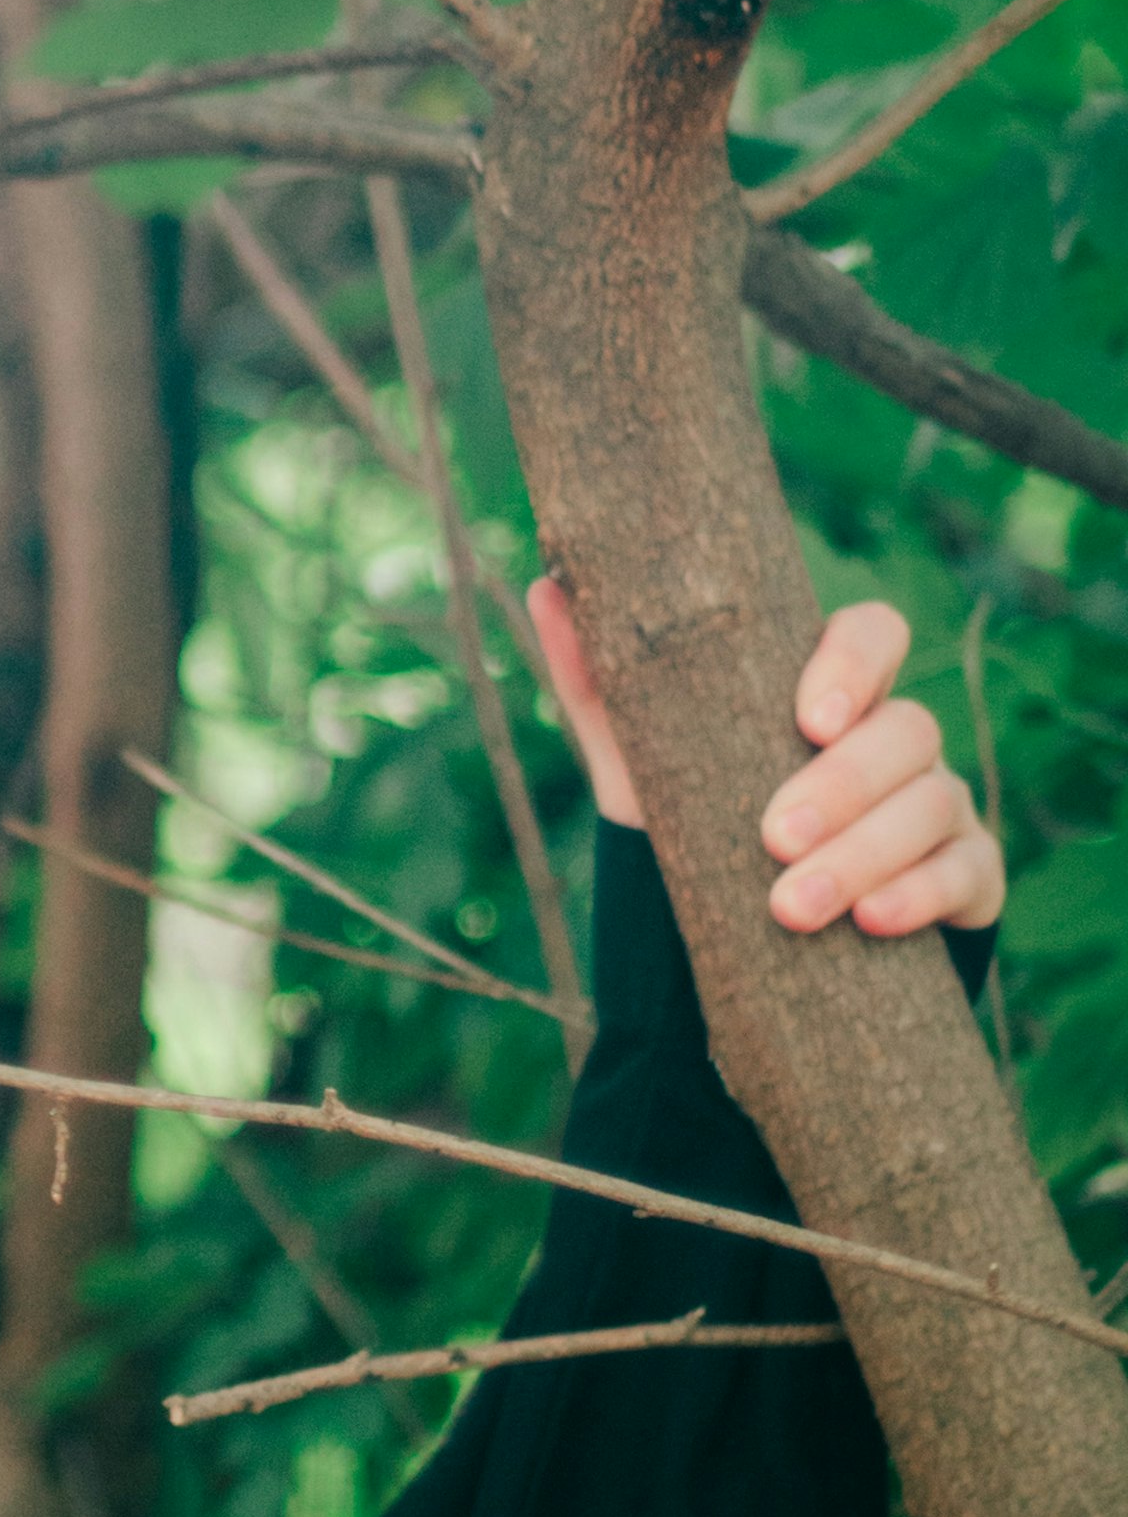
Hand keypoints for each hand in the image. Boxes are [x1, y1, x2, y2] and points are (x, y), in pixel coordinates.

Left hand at [529, 581, 1005, 936]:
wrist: (746, 929)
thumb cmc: (698, 815)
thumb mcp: (642, 756)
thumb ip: (599, 681)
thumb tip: (547, 587)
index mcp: (831, 690)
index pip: (873, 634)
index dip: (854, 664)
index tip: (805, 718)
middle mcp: (897, 737)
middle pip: (907, 728)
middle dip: (842, 785)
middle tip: (772, 838)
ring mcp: (941, 802)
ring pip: (934, 802)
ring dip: (864, 855)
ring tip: (792, 908)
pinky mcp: (966, 875)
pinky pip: (969, 871)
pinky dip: (921, 895)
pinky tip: (872, 921)